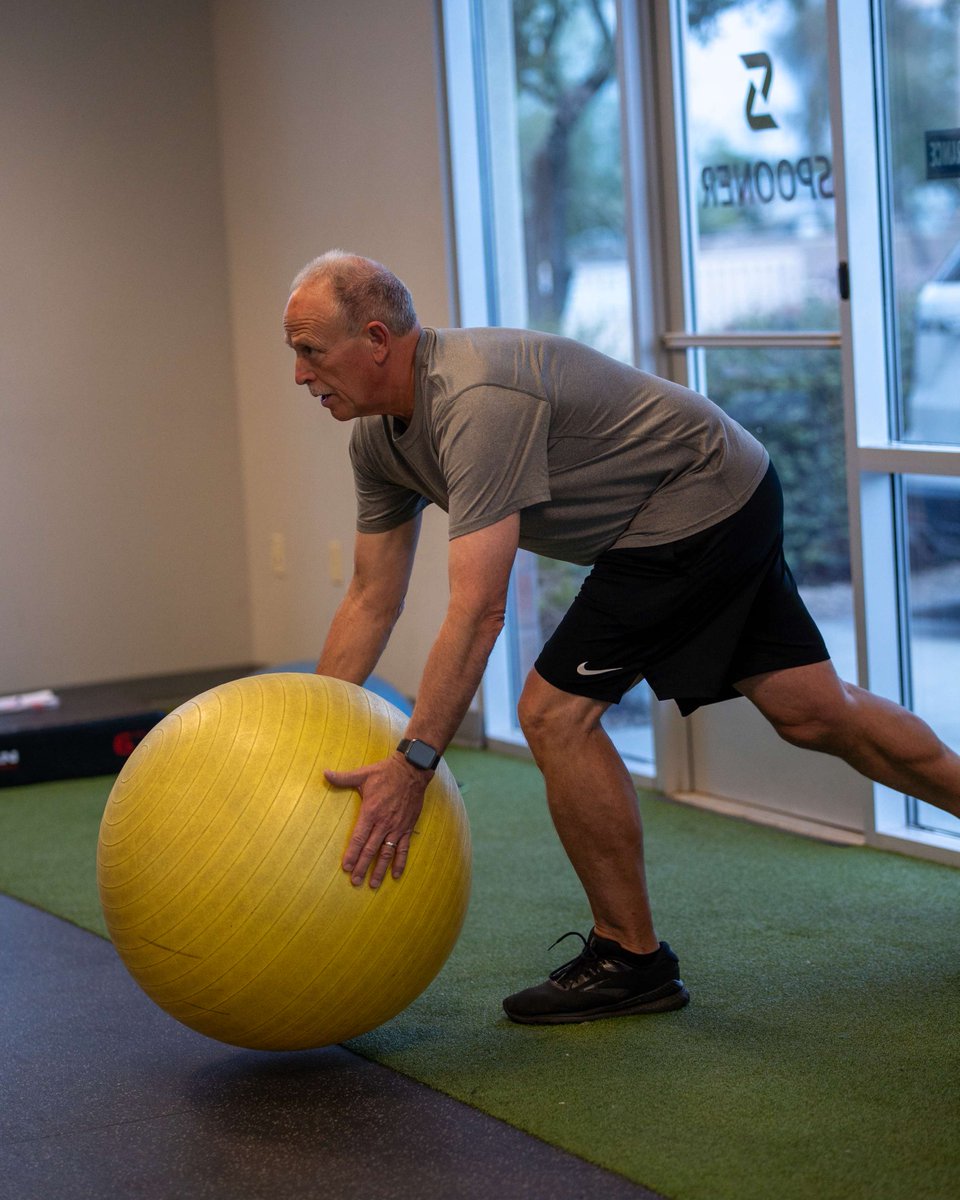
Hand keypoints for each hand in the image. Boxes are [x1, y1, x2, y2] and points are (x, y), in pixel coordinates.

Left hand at [325, 755, 430, 888]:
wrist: (412, 770)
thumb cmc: (385, 772)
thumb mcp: (363, 774)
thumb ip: (343, 778)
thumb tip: (325, 773)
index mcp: (371, 812)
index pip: (359, 838)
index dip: (352, 854)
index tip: (346, 867)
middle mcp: (384, 823)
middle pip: (371, 850)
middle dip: (362, 867)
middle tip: (356, 881)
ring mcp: (397, 827)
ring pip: (387, 853)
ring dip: (380, 869)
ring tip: (373, 884)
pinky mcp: (407, 827)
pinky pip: (403, 848)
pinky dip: (400, 862)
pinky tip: (396, 874)